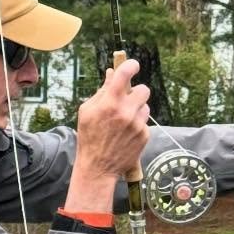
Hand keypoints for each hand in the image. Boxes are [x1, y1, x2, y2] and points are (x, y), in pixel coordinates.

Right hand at [69, 58, 150, 199]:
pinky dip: (137, 125)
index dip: (131, 65)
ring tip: (124, 121)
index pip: (125, 73)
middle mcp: (126, 112)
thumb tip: (111, 73)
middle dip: (136, 93)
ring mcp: (137, 124)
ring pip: (146, 106)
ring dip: (137, 110)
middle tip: (128, 100)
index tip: (133, 66)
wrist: (98, 167)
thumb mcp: (87, 112)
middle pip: (143, 89)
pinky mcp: (144, 135)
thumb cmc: (89, 137)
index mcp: (110, 103)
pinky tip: (126, 134)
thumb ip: (102, 91)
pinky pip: (145, 122)